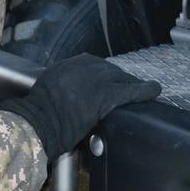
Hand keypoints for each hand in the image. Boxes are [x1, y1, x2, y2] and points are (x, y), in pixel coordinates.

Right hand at [0, 54, 161, 162]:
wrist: (36, 126)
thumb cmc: (35, 119)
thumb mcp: (44, 93)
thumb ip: (60, 89)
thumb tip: (70, 98)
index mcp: (64, 67)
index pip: (90, 64)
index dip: (102, 75)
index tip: (106, 81)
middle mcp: (80, 68)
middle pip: (107, 69)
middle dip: (117, 79)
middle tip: (124, 89)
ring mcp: (94, 80)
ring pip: (119, 78)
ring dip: (128, 84)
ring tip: (139, 91)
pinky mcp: (105, 95)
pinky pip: (130, 90)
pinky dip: (144, 90)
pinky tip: (154, 90)